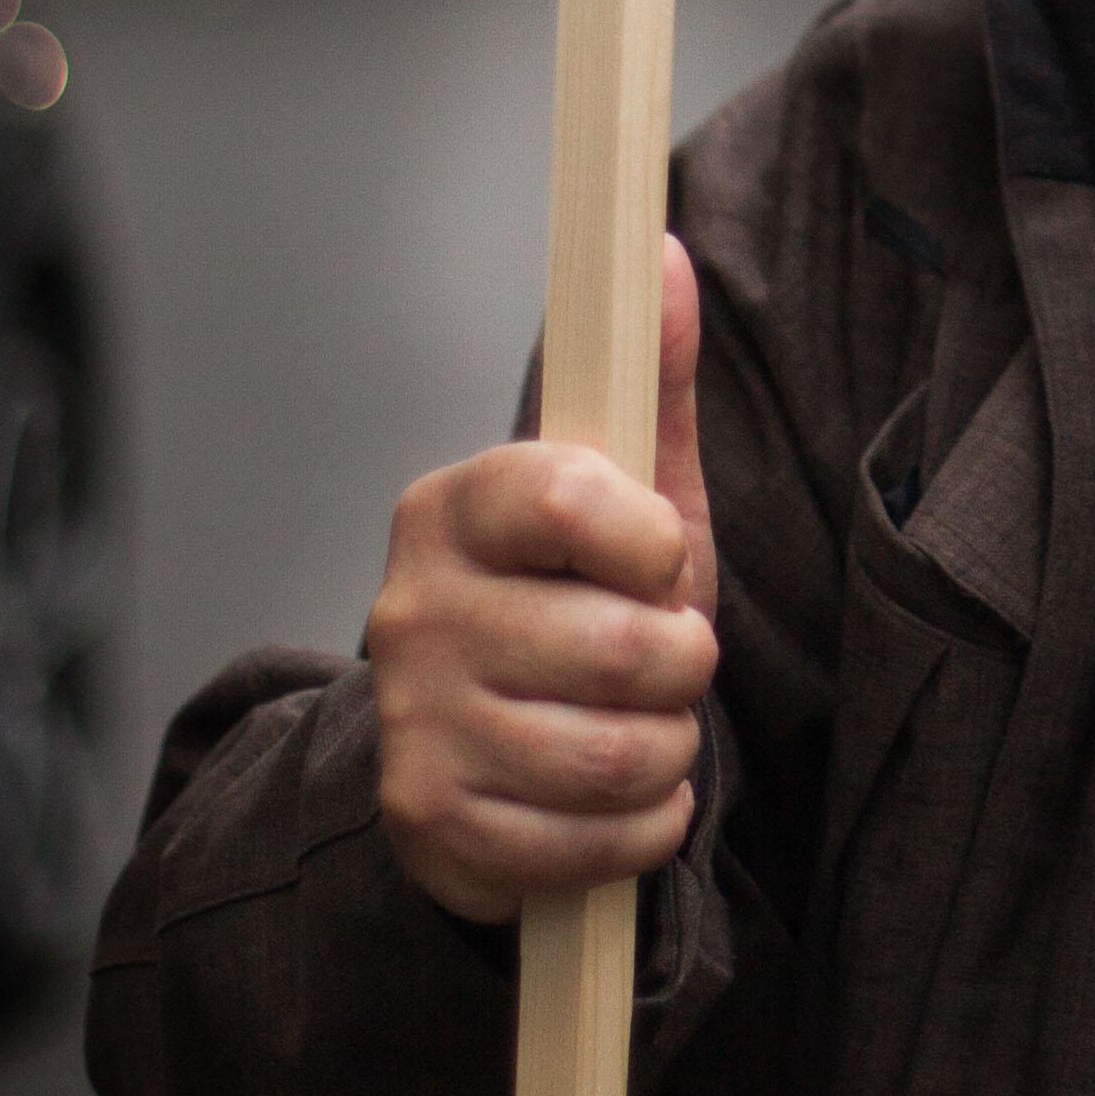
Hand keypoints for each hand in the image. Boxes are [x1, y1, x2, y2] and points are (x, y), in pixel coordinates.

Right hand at [367, 235, 717, 926]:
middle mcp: (413, 608)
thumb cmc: (574, 607)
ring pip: (620, 753)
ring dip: (666, 750)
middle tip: (655, 661)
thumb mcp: (627, 498)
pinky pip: (597, 841)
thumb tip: (668, 254)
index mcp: (454, 508)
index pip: (572, 500)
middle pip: (626, 648)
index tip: (655, 561)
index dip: (652, 544)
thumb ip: (650, 382)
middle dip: (682, 666)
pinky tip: (612, 800)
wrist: (482, 759)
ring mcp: (415, 721)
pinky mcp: (433, 823)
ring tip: (635, 726)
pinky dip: (641, 829)